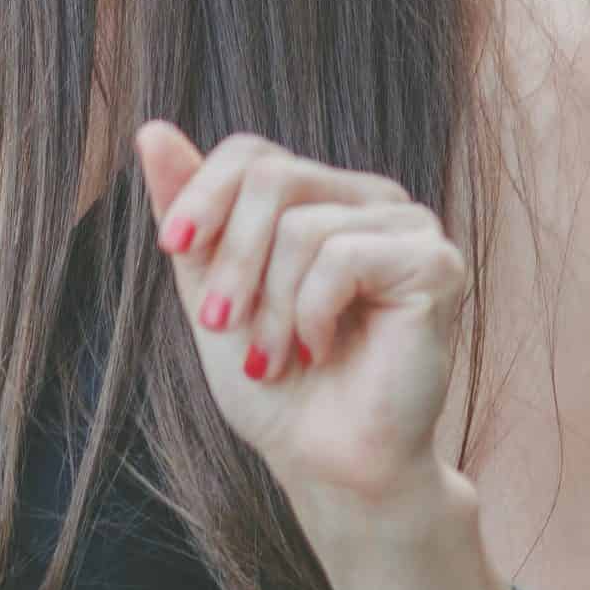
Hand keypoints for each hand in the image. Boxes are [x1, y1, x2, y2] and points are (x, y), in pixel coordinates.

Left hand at [134, 121, 464, 536]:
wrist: (325, 460)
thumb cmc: (273, 381)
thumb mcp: (210, 288)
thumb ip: (189, 213)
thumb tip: (152, 130)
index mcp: (321, 196)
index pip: (252, 152)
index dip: (202, 195)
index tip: (172, 250)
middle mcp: (370, 198)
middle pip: (271, 178)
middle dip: (232, 262)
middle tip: (224, 327)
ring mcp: (410, 227)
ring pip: (302, 226)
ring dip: (270, 308)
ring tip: (276, 357)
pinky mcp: (437, 264)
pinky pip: (343, 258)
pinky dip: (312, 314)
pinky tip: (324, 348)